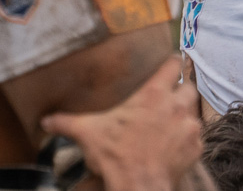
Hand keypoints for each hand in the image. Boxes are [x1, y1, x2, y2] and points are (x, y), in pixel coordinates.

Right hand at [42, 56, 204, 190]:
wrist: (139, 186)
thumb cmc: (115, 156)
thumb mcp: (88, 134)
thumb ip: (67, 123)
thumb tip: (46, 121)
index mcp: (153, 94)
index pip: (173, 65)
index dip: (172, 63)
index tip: (169, 64)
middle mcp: (175, 105)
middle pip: (189, 87)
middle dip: (181, 92)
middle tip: (168, 101)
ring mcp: (189, 126)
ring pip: (194, 112)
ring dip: (184, 116)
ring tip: (170, 126)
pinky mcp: (196, 147)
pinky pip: (197, 138)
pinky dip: (188, 141)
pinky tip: (174, 147)